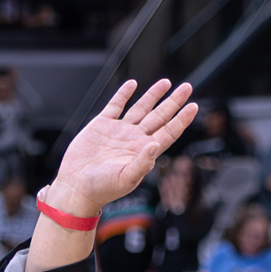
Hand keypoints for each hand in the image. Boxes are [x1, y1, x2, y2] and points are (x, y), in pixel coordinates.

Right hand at [45, 78, 198, 219]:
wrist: (77, 187)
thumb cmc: (102, 189)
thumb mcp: (126, 178)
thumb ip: (142, 163)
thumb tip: (155, 145)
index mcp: (144, 152)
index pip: (169, 132)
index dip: (182, 120)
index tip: (194, 106)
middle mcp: (134, 139)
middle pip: (159, 116)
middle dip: (173, 102)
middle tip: (187, 87)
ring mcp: (119, 131)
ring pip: (141, 108)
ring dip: (153, 95)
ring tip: (166, 83)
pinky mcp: (102, 125)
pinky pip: (116, 106)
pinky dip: (124, 94)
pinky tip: (132, 84)